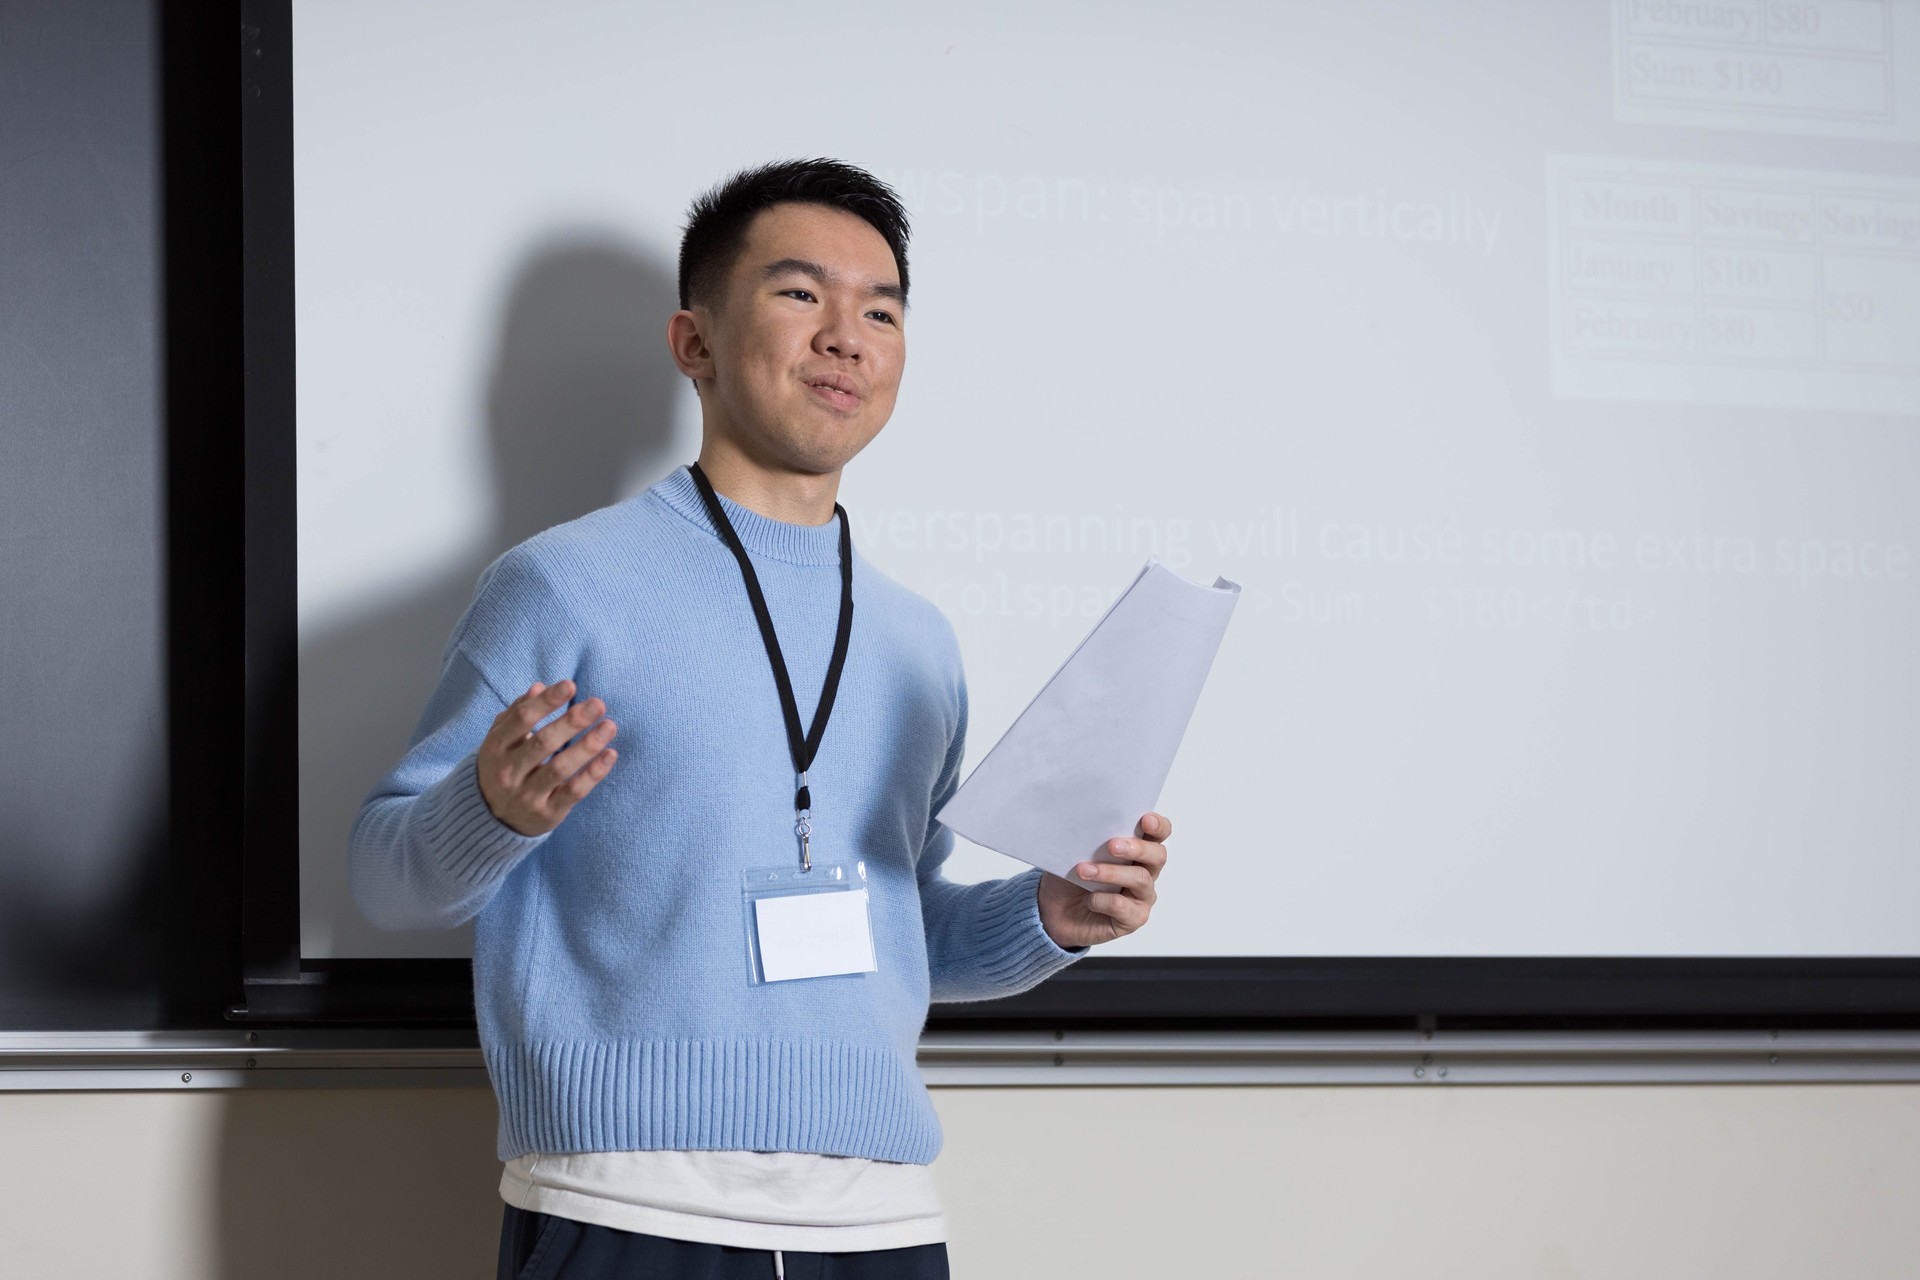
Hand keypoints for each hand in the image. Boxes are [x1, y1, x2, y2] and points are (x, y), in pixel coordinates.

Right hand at [476, 679, 618, 835]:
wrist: (490, 817)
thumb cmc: (503, 766)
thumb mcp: (501, 739)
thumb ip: (517, 712)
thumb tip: (539, 687)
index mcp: (496, 747)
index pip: (522, 719)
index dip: (547, 701)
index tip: (570, 685)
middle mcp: (509, 772)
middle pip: (543, 742)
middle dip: (572, 721)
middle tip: (598, 704)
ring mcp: (527, 795)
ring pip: (560, 768)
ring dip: (588, 746)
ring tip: (609, 726)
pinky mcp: (547, 814)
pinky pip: (574, 792)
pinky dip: (594, 773)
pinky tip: (610, 754)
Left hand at [1036, 812, 1169, 948]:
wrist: (1054, 912)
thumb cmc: (1069, 878)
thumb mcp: (1075, 852)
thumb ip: (1089, 838)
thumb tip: (1088, 824)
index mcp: (1137, 849)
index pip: (1158, 833)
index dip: (1158, 825)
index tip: (1145, 820)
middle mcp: (1145, 871)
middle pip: (1158, 855)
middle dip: (1137, 848)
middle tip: (1112, 846)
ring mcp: (1141, 897)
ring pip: (1140, 879)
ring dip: (1111, 873)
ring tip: (1084, 871)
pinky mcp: (1133, 919)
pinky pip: (1123, 906)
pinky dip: (1102, 900)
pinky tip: (1088, 899)